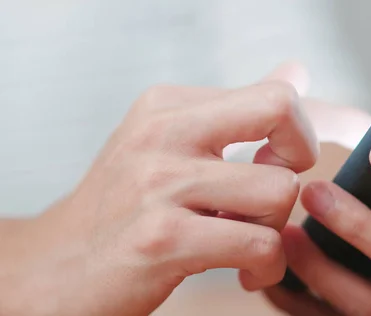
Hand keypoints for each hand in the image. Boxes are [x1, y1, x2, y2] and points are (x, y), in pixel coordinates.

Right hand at [0, 62, 318, 315]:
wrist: (57, 267)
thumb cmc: (125, 208)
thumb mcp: (171, 144)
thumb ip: (238, 111)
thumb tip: (297, 72)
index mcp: (168, 105)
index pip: (275, 95)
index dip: (306, 131)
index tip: (298, 162)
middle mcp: (162, 132)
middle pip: (284, 120)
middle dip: (294, 171)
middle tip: (264, 203)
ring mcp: (159, 183)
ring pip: (278, 190)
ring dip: (274, 228)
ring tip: (246, 243)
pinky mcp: (162, 237)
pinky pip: (259, 244)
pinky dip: (267, 266)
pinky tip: (245, 273)